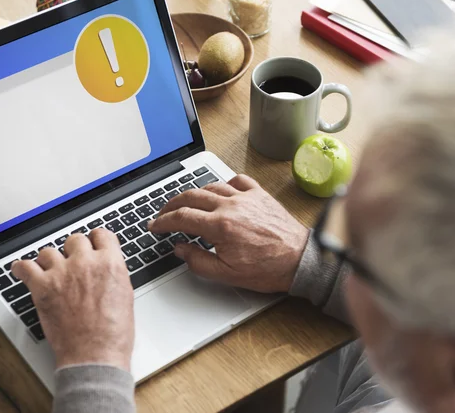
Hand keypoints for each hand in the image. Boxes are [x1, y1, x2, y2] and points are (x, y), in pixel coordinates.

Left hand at [12, 229, 133, 369]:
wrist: (95, 355)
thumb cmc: (112, 334)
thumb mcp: (125, 295)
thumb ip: (113, 274)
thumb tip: (105, 268)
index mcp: (110, 263)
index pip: (101, 234)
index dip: (96, 240)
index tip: (92, 245)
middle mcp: (86, 263)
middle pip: (75, 240)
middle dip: (74, 250)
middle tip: (72, 262)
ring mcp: (63, 273)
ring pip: (49, 251)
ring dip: (49, 260)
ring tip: (49, 270)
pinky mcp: (43, 287)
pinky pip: (25, 267)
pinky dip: (21, 268)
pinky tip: (22, 270)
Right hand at [150, 175, 308, 292]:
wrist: (299, 260)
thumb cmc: (268, 268)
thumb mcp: (226, 274)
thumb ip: (197, 261)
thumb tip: (180, 248)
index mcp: (220, 226)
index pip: (181, 217)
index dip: (163, 221)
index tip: (155, 225)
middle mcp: (231, 206)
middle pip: (191, 196)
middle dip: (171, 204)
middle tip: (163, 213)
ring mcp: (246, 197)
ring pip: (211, 186)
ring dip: (194, 193)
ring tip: (185, 202)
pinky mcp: (259, 195)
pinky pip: (237, 180)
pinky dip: (224, 183)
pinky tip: (220, 191)